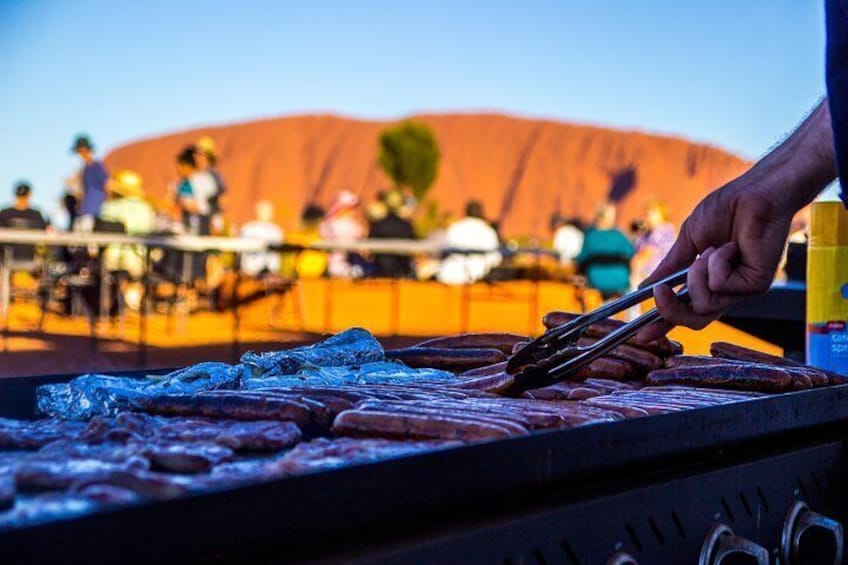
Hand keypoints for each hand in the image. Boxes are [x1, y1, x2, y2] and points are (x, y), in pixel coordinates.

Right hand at [637, 175, 793, 340]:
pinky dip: (717, 264)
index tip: (640, 334)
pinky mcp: (756, 285)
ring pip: (704, 305)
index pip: (685, 310)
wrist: (755, 192)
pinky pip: (721, 287)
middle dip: (671, 309)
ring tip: (710, 251)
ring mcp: (741, 290)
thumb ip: (669, 267)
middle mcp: (726, 290)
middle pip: (694, 320)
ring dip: (696, 276)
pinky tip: (729, 246)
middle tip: (659, 291)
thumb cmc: (726, 210)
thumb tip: (644, 288)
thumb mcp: (687, 241)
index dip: (663, 324)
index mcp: (708, 282)